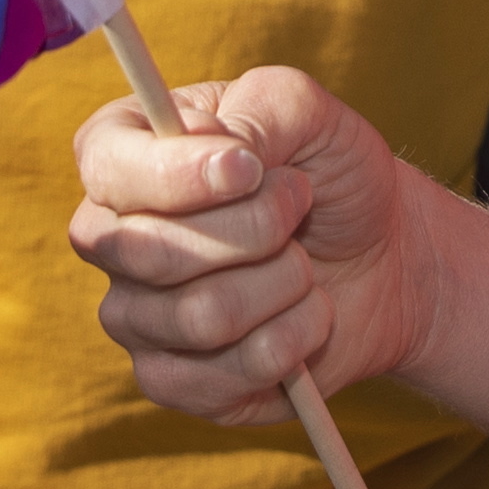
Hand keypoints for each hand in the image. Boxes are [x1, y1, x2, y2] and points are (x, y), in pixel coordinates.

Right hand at [70, 69, 439, 424]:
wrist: (382, 254)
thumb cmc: (331, 171)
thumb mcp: (312, 111)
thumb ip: (263, 107)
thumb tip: (221, 155)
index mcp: (124, 150)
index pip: (106, 166)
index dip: (178, 174)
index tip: (252, 168)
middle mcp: (112, 237)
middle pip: (151, 251)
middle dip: (256, 228)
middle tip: (300, 206)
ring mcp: (133, 316)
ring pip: (200, 316)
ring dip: (285, 282)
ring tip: (306, 262)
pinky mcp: (170, 380)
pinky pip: (223, 377)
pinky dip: (293, 338)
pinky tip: (307, 314)